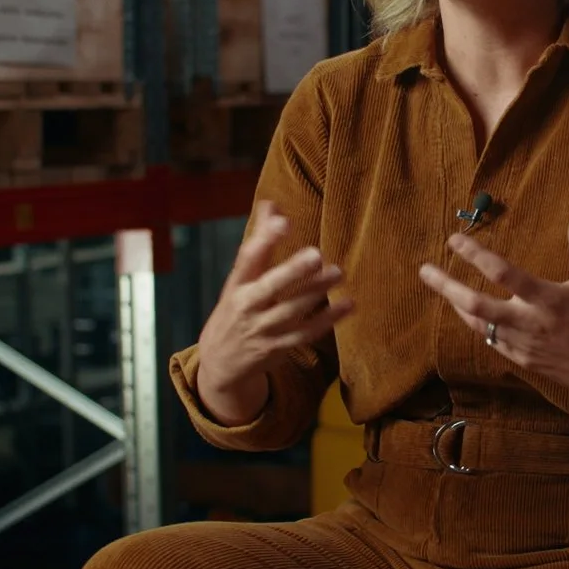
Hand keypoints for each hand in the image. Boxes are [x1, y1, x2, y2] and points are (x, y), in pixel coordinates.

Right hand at [198, 201, 351, 416]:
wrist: (220, 364)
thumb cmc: (235, 311)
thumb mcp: (239, 280)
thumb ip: (259, 242)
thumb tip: (272, 205)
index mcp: (236, 286)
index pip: (247, 259)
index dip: (264, 240)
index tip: (282, 221)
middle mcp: (247, 307)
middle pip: (270, 287)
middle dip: (292, 271)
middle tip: (316, 254)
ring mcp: (263, 330)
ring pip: (292, 310)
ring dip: (316, 291)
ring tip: (338, 272)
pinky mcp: (279, 348)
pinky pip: (306, 333)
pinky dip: (328, 320)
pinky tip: (348, 305)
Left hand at [416, 205, 568, 404]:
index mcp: (547, 299)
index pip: (503, 273)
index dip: (475, 254)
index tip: (454, 240)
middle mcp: (529, 323)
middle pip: (476, 305)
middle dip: (447, 286)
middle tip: (425, 270)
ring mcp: (521, 344)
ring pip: (477, 323)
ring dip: (455, 303)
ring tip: (440, 284)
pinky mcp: (520, 359)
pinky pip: (489, 338)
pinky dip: (475, 322)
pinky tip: (466, 309)